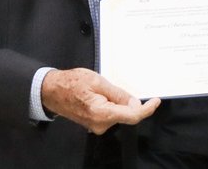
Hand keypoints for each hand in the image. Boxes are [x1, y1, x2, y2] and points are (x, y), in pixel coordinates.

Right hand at [40, 68, 159, 133]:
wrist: (51, 91)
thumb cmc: (71, 83)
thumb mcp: (98, 81)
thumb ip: (118, 94)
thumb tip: (134, 102)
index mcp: (102, 113)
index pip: (132, 116)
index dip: (147, 109)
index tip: (156, 101)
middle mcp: (100, 124)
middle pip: (126, 114)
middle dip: (127, 100)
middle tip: (111, 85)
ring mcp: (97, 126)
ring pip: (119, 113)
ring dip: (117, 100)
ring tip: (100, 88)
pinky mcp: (95, 124)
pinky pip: (111, 114)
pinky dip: (112, 104)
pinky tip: (99, 94)